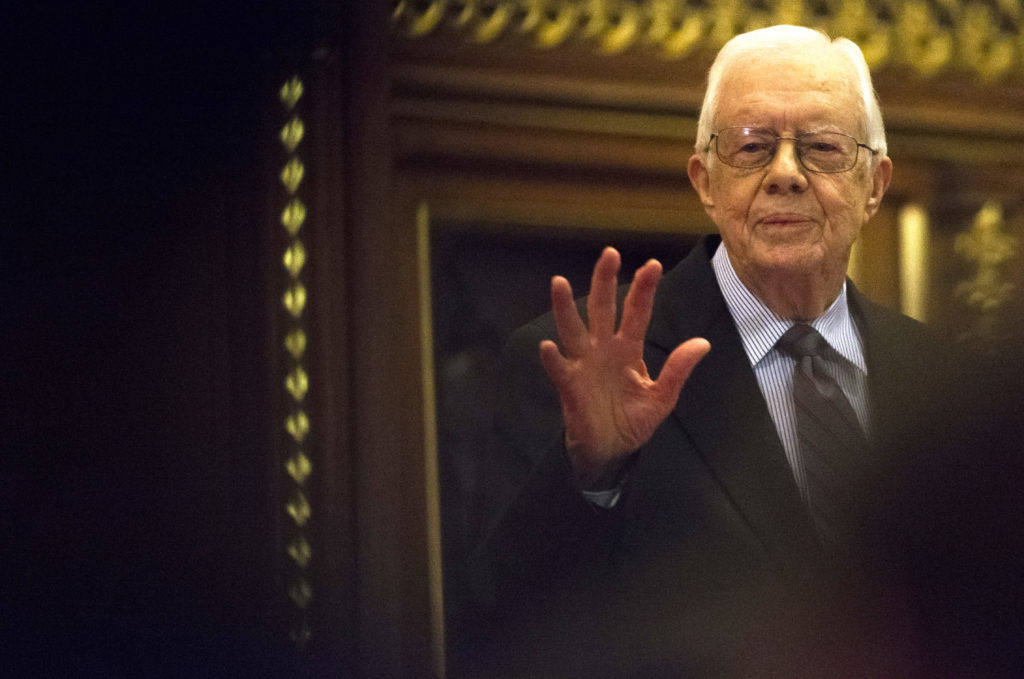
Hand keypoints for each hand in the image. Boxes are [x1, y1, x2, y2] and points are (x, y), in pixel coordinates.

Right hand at [539, 247, 709, 489]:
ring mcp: (584, 365)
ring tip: (559, 282)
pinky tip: (548, 346)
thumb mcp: (662, 397)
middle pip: (602, 309)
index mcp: (628, 349)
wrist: (611, 451)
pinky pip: (559, 369)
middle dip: (604, 281)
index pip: (636, 313)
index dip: (643, 290)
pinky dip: (552, 358)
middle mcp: (603, 350)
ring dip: (565, 308)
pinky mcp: (570, 386)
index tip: (652, 265)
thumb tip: (702, 343)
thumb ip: (678, 370)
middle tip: (609, 253)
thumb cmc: (632, 422)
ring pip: (573, 330)